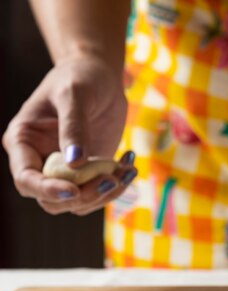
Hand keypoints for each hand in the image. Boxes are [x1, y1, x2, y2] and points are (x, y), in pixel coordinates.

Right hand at [2, 54, 135, 214]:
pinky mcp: (89, 172)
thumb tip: (74, 163)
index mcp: (24, 141)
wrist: (100, 76)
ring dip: (105, 195)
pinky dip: (117, 186)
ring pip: (79, 202)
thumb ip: (73, 126)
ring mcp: (66, 169)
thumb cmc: (80, 78)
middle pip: (52, 199)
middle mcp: (40, 160)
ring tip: (127, 170)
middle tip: (112, 180)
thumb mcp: (75, 95)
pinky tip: (130, 165)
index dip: (47, 190)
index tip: (75, 190)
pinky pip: (99, 192)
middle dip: (84, 196)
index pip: (26, 179)